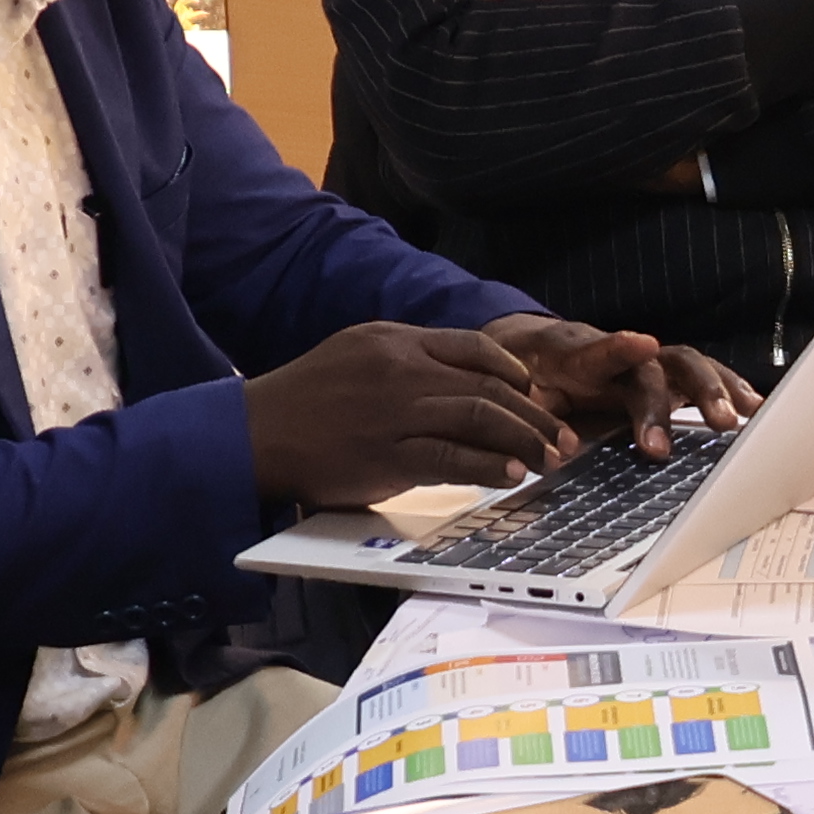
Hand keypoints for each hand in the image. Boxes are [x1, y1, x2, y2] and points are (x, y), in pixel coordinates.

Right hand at [244, 319, 572, 502]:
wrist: (250, 434)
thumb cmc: (303, 402)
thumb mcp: (354, 356)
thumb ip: (405, 363)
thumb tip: (456, 384)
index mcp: (394, 339)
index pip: (474, 347)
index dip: (515, 374)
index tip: (537, 396)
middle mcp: (399, 368)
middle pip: (488, 386)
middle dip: (534, 414)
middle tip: (563, 437)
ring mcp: (393, 411)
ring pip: (479, 418)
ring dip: (523, 440)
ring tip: (549, 459)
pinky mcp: (385, 455)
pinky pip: (451, 458)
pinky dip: (488, 465)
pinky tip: (510, 474)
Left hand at [495, 316, 754, 452]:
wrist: (533, 351)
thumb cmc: (526, 377)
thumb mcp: (512, 398)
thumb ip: (530, 420)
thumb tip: (557, 449)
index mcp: (575, 356)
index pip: (599, 350)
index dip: (620, 347)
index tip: (643, 342)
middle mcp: (620, 355)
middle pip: (654, 366)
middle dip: (679, 395)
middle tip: (696, 425)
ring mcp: (648, 365)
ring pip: (686, 367)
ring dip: (713, 391)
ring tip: (736, 421)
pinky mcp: (666, 380)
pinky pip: (702, 381)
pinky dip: (728, 392)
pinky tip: (755, 410)